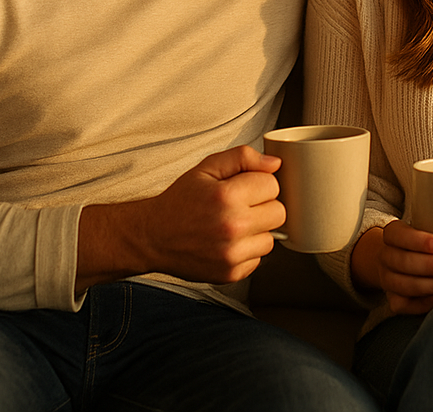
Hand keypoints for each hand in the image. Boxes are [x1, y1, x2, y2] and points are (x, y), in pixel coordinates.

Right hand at [77, 146, 283, 289]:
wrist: (153, 237)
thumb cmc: (180, 201)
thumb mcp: (206, 168)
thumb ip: (242, 158)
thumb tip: (274, 163)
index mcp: (227, 197)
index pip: (273, 185)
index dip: (259, 183)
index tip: (243, 188)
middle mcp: (232, 227)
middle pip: (279, 212)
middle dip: (263, 206)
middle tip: (240, 206)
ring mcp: (232, 254)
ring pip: (271, 238)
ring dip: (257, 231)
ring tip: (232, 225)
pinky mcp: (231, 274)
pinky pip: (258, 259)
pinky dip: (247, 251)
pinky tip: (227, 243)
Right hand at [351, 221, 432, 313]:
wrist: (403, 263)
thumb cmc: (427, 242)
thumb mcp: (429, 225)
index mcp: (391, 235)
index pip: (398, 235)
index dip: (419, 241)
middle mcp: (385, 257)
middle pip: (404, 262)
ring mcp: (387, 281)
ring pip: (406, 285)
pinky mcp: (395, 301)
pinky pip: (408, 305)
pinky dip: (428, 302)